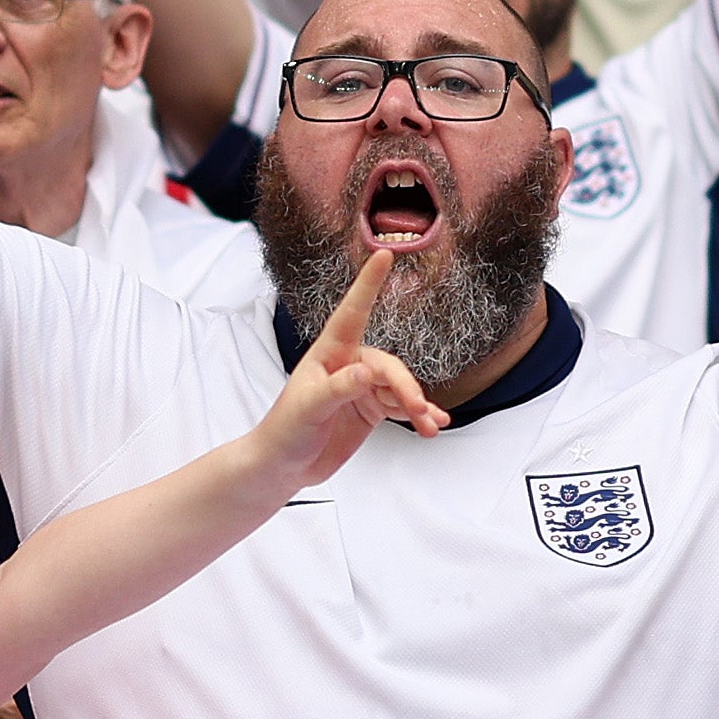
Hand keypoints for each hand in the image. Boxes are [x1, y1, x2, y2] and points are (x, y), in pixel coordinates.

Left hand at [247, 248, 450, 486]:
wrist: (284, 465)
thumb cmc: (286, 430)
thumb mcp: (309, 408)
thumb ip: (338, 388)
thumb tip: (367, 372)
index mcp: (328, 353)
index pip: (352, 313)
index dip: (368, 283)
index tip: (382, 253)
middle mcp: (348, 364)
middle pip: (387, 366)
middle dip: (405, 387)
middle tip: (417, 409)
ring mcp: (362, 387)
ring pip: (399, 388)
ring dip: (417, 405)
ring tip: (430, 426)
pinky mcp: (371, 409)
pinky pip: (402, 406)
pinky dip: (419, 415)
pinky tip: (435, 424)